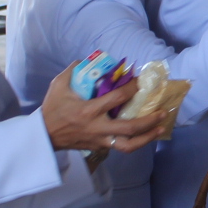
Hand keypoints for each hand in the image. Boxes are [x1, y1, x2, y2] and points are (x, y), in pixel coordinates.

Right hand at [41, 67, 171, 153]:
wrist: (44, 135)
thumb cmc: (53, 109)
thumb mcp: (58, 85)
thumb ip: (73, 70)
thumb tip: (87, 59)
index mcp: (89, 110)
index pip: (117, 98)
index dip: (132, 88)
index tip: (141, 81)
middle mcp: (98, 127)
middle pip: (130, 128)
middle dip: (149, 120)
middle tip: (163, 112)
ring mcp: (100, 140)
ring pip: (128, 145)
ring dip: (147, 138)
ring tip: (161, 129)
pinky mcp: (99, 147)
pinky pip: (120, 147)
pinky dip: (135, 142)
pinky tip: (146, 136)